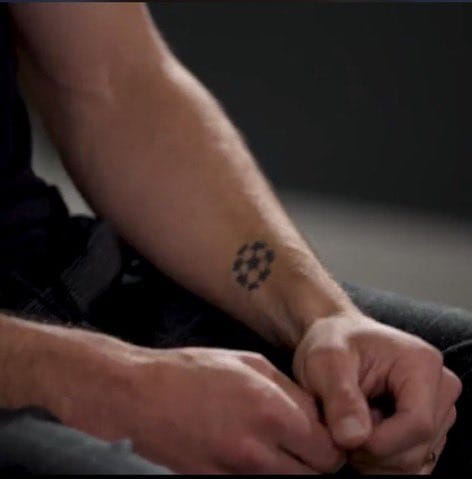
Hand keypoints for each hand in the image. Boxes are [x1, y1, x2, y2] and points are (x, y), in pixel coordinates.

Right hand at [123, 348, 344, 473]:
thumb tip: (316, 414)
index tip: (323, 434)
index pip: (328, 449)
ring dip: (292, 471)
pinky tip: (252, 455)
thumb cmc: (194, 371)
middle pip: (315, 477)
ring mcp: (235, 474)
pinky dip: (264, 476)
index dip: (332, 443)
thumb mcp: (249, 363)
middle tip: (304, 443)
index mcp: (270, 410)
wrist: (140, 396)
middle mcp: (257, 450)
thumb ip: (290, 390)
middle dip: (317, 461)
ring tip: (277, 447)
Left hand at [292, 311, 461, 473]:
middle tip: (338, 428)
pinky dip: (381, 462)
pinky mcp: (431, 430)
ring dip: (374, 458)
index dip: (378, 442)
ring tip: (348, 426)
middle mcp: (441, 387)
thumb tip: (353, 439)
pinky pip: (412, 466)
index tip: (342, 436)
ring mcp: (439, 410)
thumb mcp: (325, 361)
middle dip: (371, 452)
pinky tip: (361, 434)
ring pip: (414, 463)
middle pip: (417, 449)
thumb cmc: (331, 343)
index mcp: (422, 363)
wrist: (335, 336)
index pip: (417, 424)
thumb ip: (340, 398)